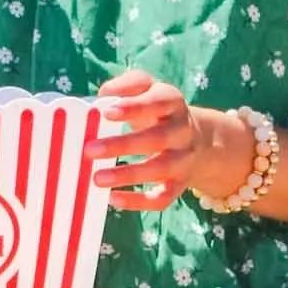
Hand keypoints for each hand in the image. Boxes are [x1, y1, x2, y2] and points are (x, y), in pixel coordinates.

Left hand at [85, 70, 253, 210]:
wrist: (198, 139)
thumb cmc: (158, 109)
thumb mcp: (149, 88)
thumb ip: (127, 86)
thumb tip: (102, 96)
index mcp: (172, 102)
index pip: (158, 101)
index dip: (134, 107)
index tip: (107, 112)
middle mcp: (182, 131)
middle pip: (156, 139)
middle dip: (122, 145)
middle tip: (89, 150)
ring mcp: (183, 160)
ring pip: (159, 169)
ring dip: (127, 175)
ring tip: (96, 179)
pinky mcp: (179, 185)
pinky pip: (162, 198)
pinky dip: (138, 201)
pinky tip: (112, 199)